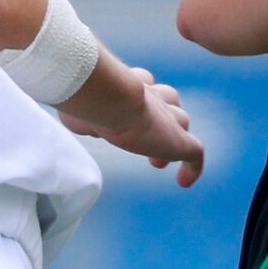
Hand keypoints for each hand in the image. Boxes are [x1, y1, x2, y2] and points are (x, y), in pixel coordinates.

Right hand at [62, 68, 204, 188]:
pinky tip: (183, 181)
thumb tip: (73, 118)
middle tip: (146, 139)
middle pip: (167, 99)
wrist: (109, 97)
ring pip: (181, 121)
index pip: (143, 87)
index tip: (129, 119)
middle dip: (162, 115)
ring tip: (157, 161)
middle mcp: (150, 98)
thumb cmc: (87, 101)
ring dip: (173, 136)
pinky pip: (194, 153)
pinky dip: (191, 167)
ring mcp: (166, 117)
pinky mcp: (177, 140)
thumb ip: (81, 113)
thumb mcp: (78, 107)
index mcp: (128, 88)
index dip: (140, 99)